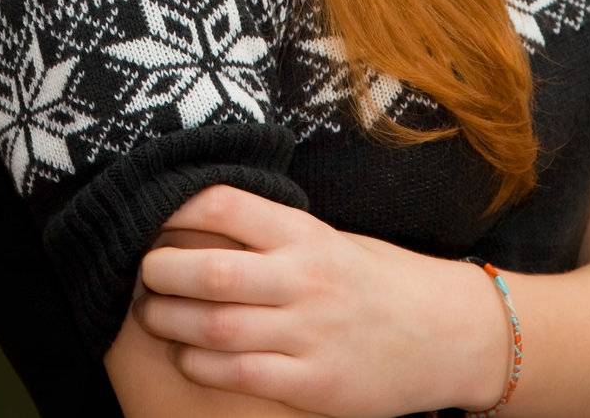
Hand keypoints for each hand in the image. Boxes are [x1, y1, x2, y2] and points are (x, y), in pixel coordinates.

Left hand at [130, 183, 484, 417]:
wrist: (448, 335)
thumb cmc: (378, 280)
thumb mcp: (329, 239)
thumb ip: (273, 234)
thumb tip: (197, 220)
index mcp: (305, 233)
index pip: (224, 205)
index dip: (175, 207)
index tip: (150, 215)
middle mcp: (305, 279)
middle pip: (210, 271)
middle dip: (160, 272)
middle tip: (141, 272)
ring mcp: (310, 334)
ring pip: (216, 327)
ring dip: (170, 322)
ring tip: (152, 315)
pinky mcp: (316, 384)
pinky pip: (240, 375)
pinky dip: (201, 367)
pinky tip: (188, 358)